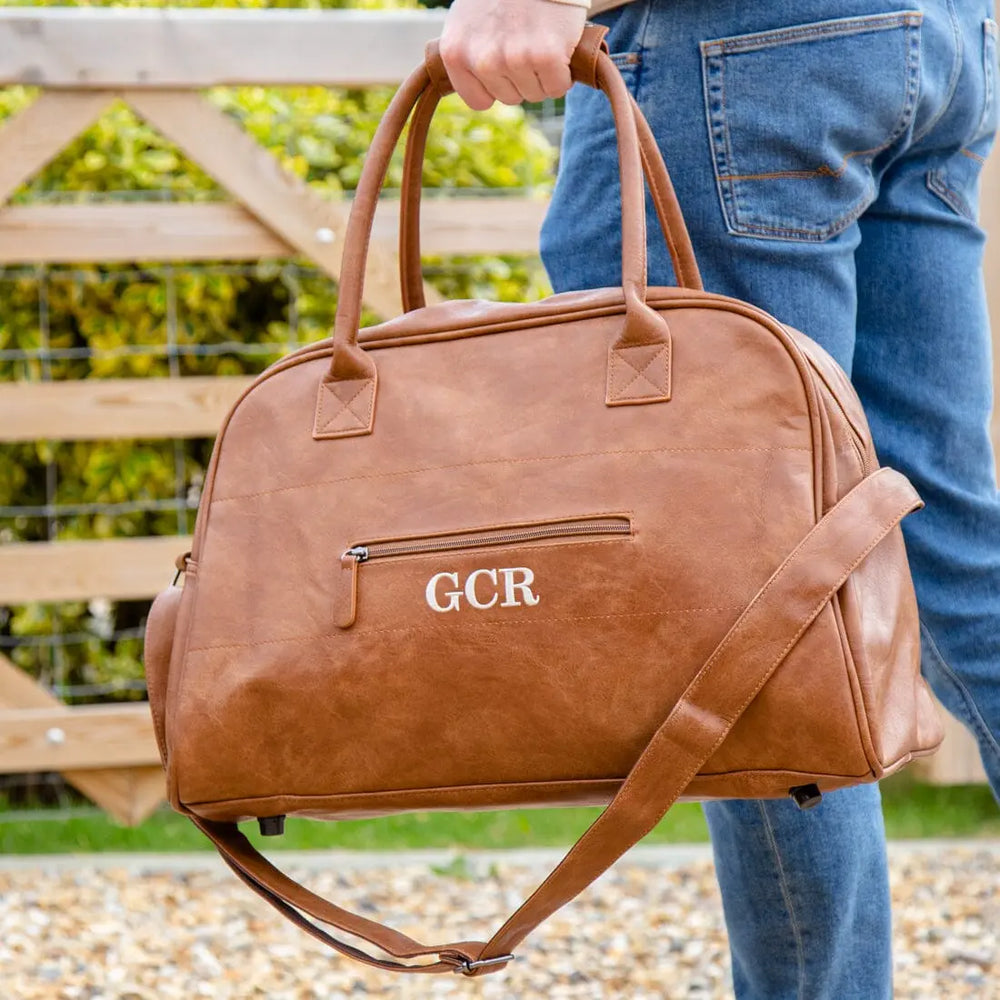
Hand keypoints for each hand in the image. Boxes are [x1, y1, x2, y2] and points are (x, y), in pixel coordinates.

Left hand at [440, 0, 587, 109]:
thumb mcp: (468, 20)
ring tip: (540, 39)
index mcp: (456, 53)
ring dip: (543, 74)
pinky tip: (557, 46)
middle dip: (522, 77)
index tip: (505, 64)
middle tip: (526, 41)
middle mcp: (482, 60)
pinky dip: (563, 73)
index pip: (480, 101)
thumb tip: (474, 90)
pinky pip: (557, 88)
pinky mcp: (545, 55)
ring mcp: (514, 58)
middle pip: (510, 98)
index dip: (497, 86)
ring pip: (535, 94)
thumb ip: (466, 54)